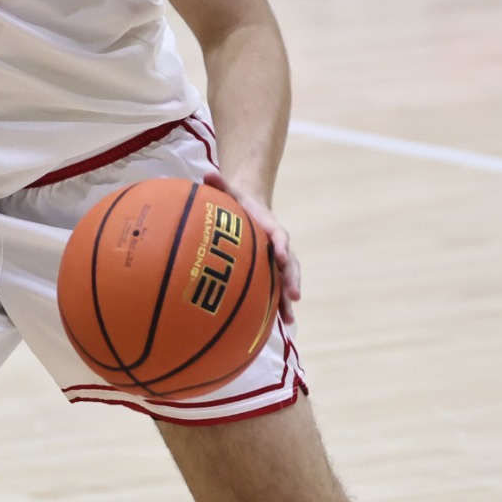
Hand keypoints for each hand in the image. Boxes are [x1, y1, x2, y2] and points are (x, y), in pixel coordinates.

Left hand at [204, 172, 300, 322]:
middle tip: (294, 295)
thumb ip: (219, 183)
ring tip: (288, 321)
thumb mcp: (228, 189)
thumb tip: (207, 172)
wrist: (250, 207)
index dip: (282, 245)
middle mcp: (278, 246)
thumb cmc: (236, 200)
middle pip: (290, 264)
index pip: (279, 235)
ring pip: (286, 282)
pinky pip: (275, 290)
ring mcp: (276, 262)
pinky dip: (277, 307)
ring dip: (288, 300)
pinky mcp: (270, 272)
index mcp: (269, 226)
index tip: (282, 255)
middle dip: (292, 279)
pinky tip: (274, 328)